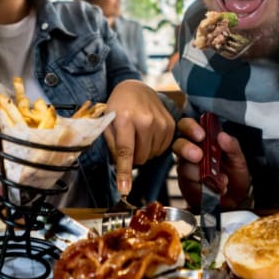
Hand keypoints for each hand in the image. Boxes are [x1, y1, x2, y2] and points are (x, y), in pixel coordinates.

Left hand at [104, 80, 175, 195]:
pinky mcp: (171, 124)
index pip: (125, 151)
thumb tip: (119, 169)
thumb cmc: (118, 107)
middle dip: (133, 157)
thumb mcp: (107, 123)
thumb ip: (111, 145)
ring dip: (143, 152)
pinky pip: (162, 149)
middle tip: (127, 143)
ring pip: (152, 155)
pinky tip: (148, 134)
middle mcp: (146, 120)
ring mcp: (161, 122)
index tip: (124, 189)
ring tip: (137, 135)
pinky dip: (153, 147)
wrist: (135, 89)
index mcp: (125, 119)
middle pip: (141, 157)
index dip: (124, 172)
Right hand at [172, 116, 251, 208]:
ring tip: (221, 179)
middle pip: (178, 144)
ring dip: (201, 173)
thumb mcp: (239, 160)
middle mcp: (192, 151)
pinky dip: (203, 186)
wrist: (234, 201)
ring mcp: (187, 168)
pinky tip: (214, 188)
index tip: (201, 135)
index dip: (191, 128)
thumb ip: (232, 147)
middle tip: (199, 156)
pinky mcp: (186, 184)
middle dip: (187, 148)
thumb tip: (222, 136)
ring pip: (184, 166)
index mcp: (204, 140)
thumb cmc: (235, 177)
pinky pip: (188, 183)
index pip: (189, 126)